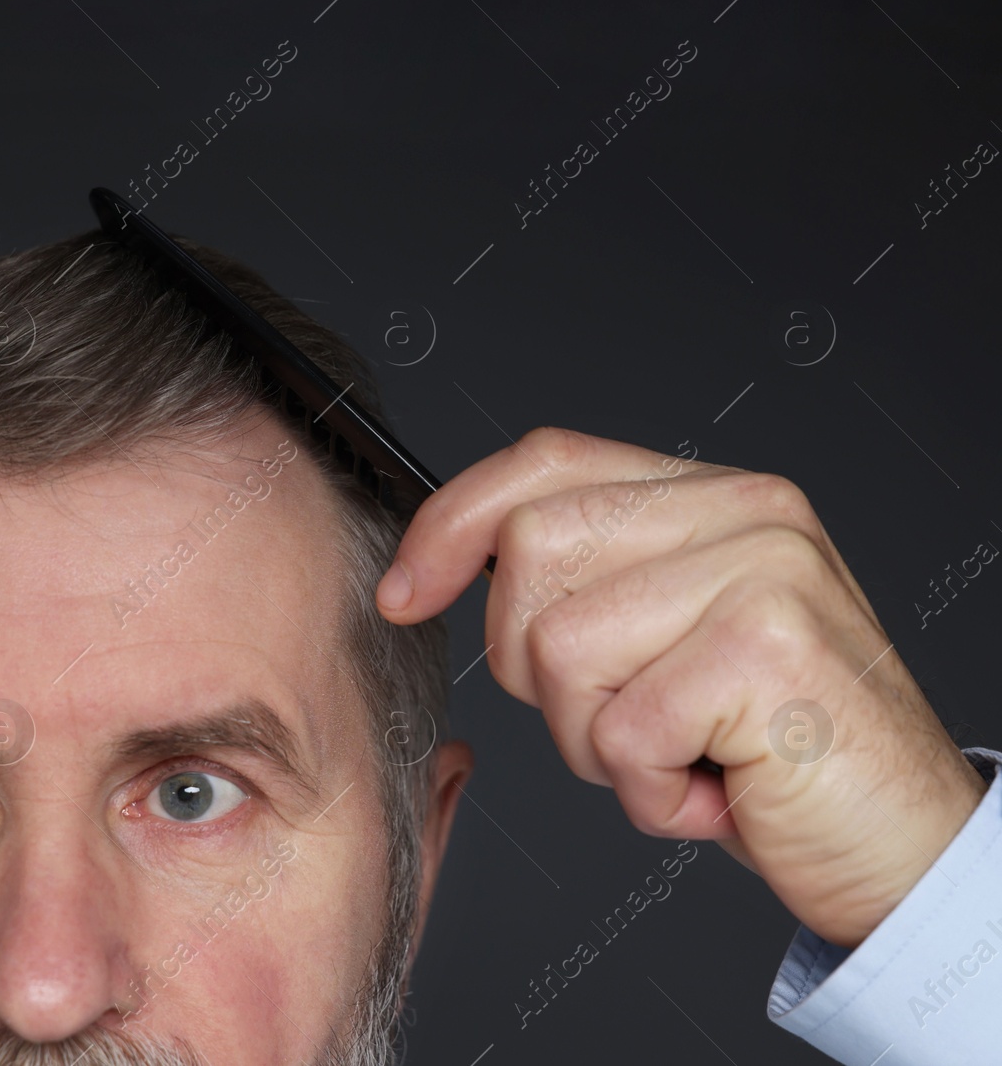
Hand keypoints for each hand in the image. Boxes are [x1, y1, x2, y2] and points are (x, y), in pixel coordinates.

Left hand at [377, 427, 988, 947]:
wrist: (901, 845)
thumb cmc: (771, 752)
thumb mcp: (667, 642)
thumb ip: (591, 579)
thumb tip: (457, 561)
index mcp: (712, 496)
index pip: (545, 461)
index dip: (452, 523)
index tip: (405, 593)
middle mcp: (746, 512)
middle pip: (531, 551)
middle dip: (537, 668)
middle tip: (623, 720)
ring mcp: (764, 572)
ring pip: (560, 648)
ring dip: (596, 744)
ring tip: (678, 757)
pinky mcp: (768, 652)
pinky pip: (619, 731)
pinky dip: (646, 793)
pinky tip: (712, 792)